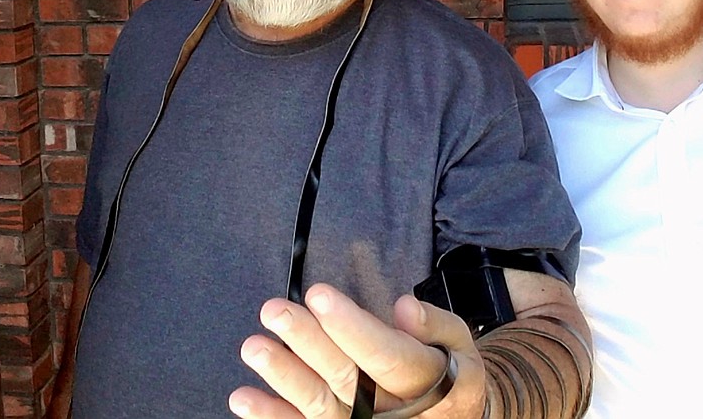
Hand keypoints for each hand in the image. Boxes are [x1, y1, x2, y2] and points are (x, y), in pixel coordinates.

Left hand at [228, 284, 486, 418]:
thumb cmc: (449, 372)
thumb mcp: (457, 345)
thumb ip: (435, 325)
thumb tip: (404, 307)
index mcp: (432, 384)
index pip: (388, 355)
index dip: (352, 326)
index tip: (319, 295)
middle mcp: (399, 415)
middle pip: (348, 380)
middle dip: (308, 344)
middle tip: (274, 311)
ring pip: (322, 408)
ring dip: (284, 378)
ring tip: (253, 347)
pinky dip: (275, 417)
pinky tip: (244, 397)